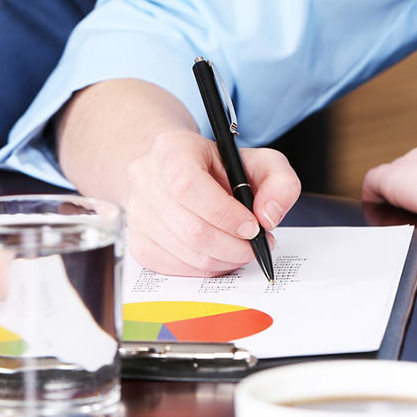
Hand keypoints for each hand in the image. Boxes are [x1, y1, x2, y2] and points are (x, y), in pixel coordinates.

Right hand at [56, 79, 300, 276]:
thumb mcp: (261, 162)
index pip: (188, 185)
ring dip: (223, 260)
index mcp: (172, 148)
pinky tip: (221, 255)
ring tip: (242, 249)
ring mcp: (137, 212)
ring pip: (184, 253)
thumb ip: (280, 183)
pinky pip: (174, 268)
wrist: (182, 173)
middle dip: (232, 246)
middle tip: (256, 245)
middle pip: (189, 227)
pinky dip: (206, 269)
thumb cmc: (222, 168)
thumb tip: (268, 217)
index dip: (224, 213)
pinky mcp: (138, 242)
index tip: (252, 226)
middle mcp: (145, 178)